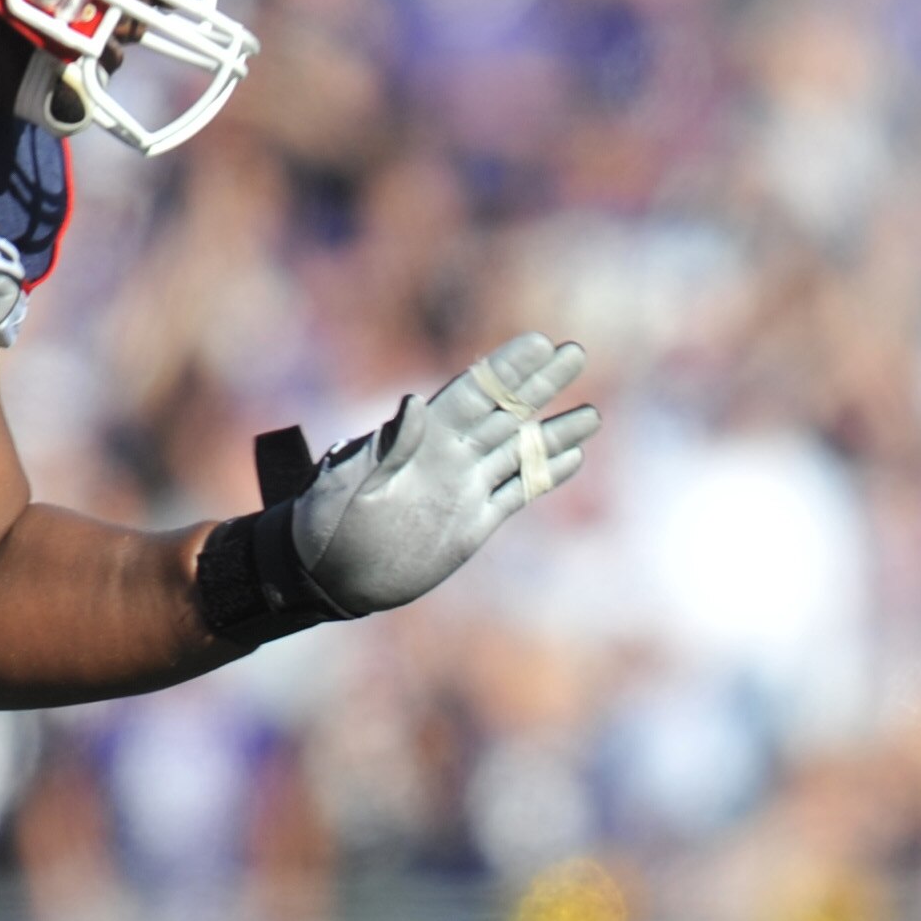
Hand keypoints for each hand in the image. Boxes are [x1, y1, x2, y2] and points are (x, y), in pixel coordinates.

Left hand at [289, 334, 598, 616]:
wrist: (329, 578)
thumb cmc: (327, 524)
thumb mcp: (351, 481)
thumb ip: (389, 445)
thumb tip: (415, 401)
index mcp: (421, 437)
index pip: (474, 392)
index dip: (507, 367)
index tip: (542, 342)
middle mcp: (450, 456)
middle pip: (505, 412)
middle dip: (541, 383)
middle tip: (577, 353)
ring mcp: (465, 489)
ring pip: (520, 452)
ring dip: (555, 432)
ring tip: (592, 414)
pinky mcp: (473, 524)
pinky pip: (516, 493)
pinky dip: (544, 475)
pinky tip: (572, 459)